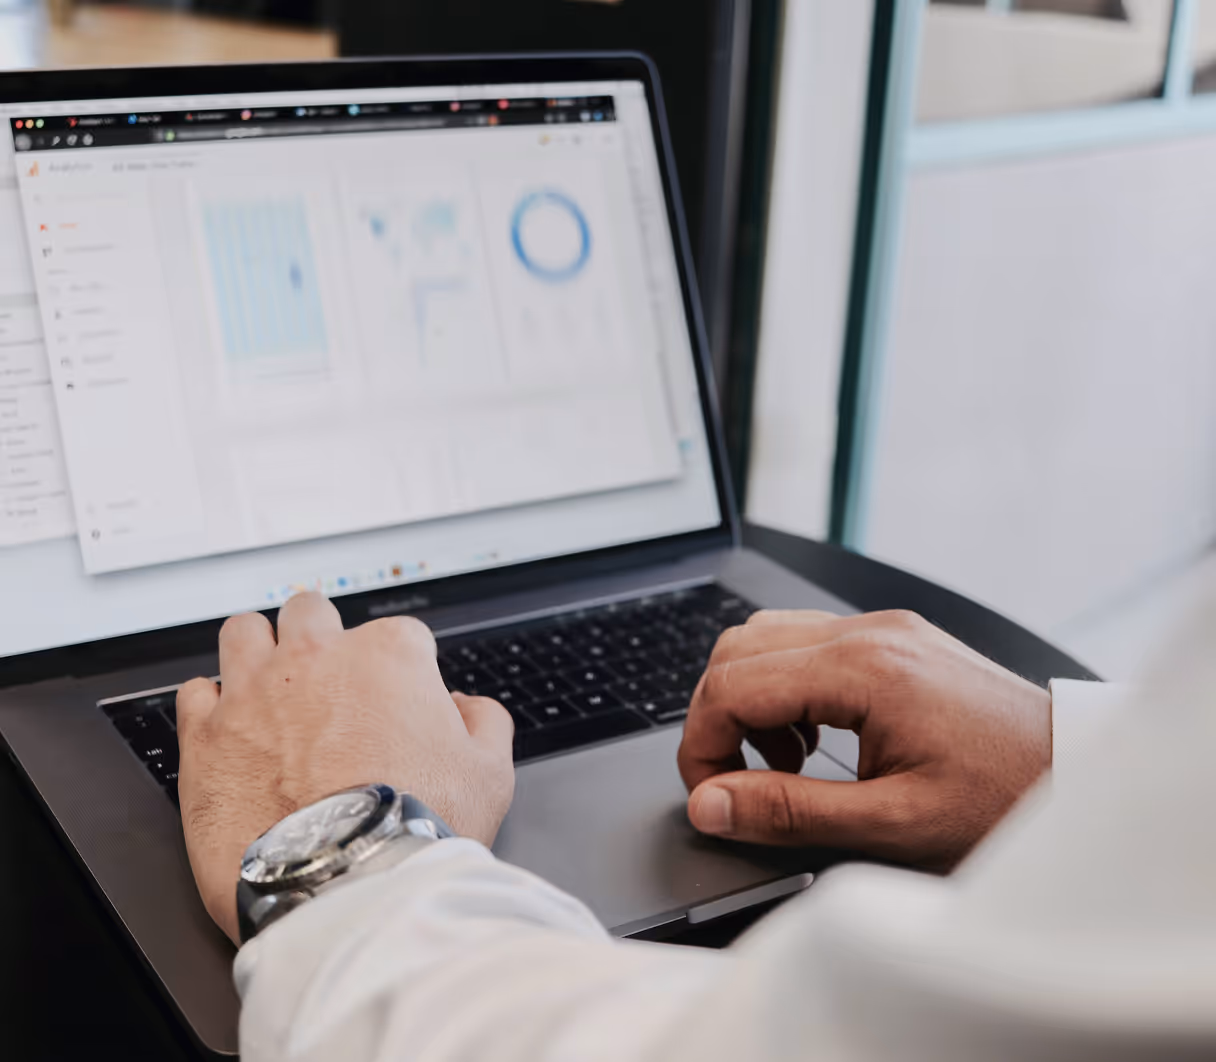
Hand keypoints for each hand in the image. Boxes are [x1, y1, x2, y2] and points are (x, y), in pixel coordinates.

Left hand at [177, 593, 513, 943]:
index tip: (399, 704)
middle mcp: (317, 658)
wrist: (346, 883)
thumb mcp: (490, 773)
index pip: (398, 635)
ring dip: (259, 651)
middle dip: (322, 639)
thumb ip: (484, 721)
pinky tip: (232, 731)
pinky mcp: (206, 735)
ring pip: (245, 631)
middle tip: (329, 683)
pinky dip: (212, 706)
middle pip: (311, 612)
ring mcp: (255, 691)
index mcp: (388, 655)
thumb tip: (466, 707)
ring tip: (269, 687)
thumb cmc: (417, 828)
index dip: (402, 671)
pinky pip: (195, 692)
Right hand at [677, 610, 1050, 871]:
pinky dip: (785, 689)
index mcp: (863, 668)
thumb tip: (711, 804)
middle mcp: (868, 631)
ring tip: (785, 764)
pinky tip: (814, 739)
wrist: (1077, 773)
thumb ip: (788, 811)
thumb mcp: (891, 824)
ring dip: (750, 701)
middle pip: (736, 649)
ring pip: (765, 638)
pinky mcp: (892, 638)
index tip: (712, 797)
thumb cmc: (1002, 799)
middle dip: (716, 718)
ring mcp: (882, 627)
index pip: (731, 684)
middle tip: (737, 783)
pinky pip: (806, 644)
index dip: (701, 745)